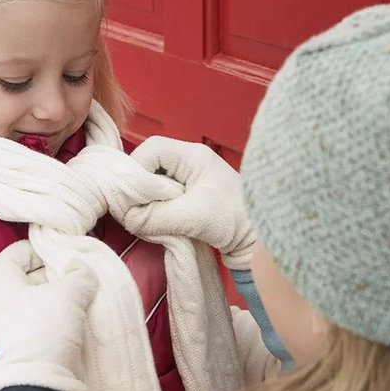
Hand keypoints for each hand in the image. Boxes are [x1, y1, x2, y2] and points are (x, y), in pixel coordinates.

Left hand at [0, 240, 97, 390]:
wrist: (42, 385)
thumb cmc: (46, 329)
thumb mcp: (69, 293)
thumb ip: (77, 274)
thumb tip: (78, 267)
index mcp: (4, 289)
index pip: (7, 259)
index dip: (27, 250)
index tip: (51, 250)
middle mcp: (4, 310)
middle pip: (24, 281)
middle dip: (49, 273)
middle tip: (73, 271)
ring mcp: (15, 332)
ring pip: (37, 304)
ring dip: (58, 298)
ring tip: (82, 294)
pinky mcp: (29, 350)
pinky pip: (44, 324)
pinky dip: (60, 318)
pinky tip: (80, 319)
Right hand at [125, 136, 255, 269]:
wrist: (260, 241)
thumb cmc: (236, 221)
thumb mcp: (194, 217)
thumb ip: (157, 217)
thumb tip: (129, 219)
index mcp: (193, 156)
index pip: (152, 149)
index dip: (135, 169)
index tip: (130, 196)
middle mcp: (190, 163)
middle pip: (149, 165)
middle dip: (139, 188)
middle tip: (135, 211)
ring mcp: (190, 180)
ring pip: (154, 183)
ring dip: (147, 202)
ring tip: (146, 220)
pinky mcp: (190, 199)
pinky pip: (162, 198)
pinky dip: (155, 211)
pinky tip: (157, 225)